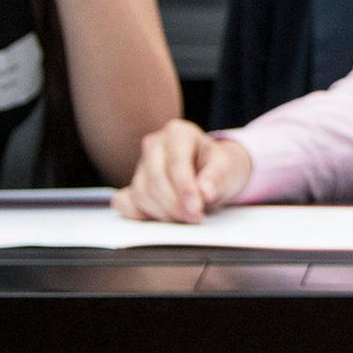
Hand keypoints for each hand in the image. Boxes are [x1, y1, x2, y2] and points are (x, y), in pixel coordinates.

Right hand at [112, 119, 253, 222]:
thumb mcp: (228, 168)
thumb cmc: (219, 167)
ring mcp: (140, 165)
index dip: (185, 188)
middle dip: (174, 204)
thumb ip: (217, 178)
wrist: (213, 175)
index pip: (176, 162)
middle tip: (194, 218)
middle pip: (155, 179)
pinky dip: (138, 215)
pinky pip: (124, 202)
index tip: (196, 208)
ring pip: (141, 194)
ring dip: (163, 213)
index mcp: (178, 133)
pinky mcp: (131, 186)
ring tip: (186, 218)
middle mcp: (154, 145)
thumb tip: (204, 192)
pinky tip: (159, 219)